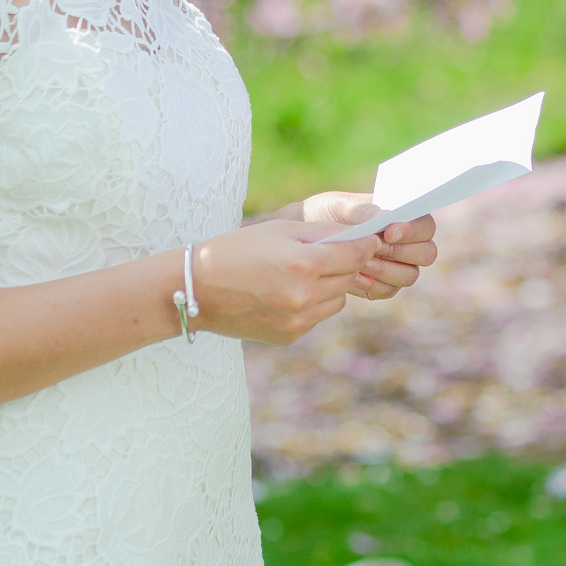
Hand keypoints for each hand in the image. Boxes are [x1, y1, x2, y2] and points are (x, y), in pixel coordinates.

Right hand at [189, 218, 375, 345]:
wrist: (196, 290)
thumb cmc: (237, 250)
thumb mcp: (280, 230)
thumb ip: (324, 233)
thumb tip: (360, 236)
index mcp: (304, 264)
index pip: (356, 255)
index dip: (366, 245)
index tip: (368, 240)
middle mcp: (305, 296)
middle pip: (349, 278)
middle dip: (344, 264)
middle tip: (328, 254)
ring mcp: (298, 320)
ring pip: (336, 300)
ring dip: (329, 286)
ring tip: (301, 274)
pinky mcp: (289, 336)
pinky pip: (316, 316)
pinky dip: (311, 304)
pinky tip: (285, 293)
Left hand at [300, 191, 438, 300]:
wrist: (305, 241)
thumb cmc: (327, 215)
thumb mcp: (341, 206)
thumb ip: (366, 211)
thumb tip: (389, 217)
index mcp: (403, 217)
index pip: (426, 225)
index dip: (413, 231)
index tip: (388, 231)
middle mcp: (407, 243)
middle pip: (427, 254)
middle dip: (400, 252)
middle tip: (373, 249)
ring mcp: (397, 266)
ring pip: (410, 275)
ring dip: (385, 270)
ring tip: (360, 262)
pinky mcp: (382, 285)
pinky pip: (389, 291)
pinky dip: (372, 285)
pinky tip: (354, 276)